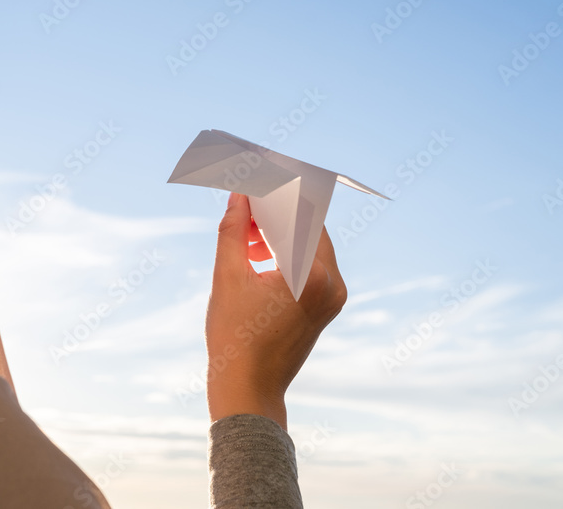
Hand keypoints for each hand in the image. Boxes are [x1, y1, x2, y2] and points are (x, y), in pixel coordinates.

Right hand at [205, 192, 346, 430]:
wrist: (249, 390)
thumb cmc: (234, 338)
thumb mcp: (227, 278)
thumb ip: (233, 231)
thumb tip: (239, 197)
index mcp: (312, 274)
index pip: (299, 212)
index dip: (274, 189)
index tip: (253, 173)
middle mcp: (333, 282)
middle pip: (308, 225)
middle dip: (274, 211)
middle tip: (244, 201)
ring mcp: (334, 295)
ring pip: (309, 243)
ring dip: (278, 231)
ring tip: (242, 237)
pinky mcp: (328, 304)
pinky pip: (311, 264)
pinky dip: (286, 252)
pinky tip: (255, 256)